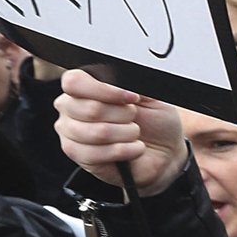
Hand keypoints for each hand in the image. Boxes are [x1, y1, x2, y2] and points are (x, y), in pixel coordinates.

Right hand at [54, 69, 188, 193]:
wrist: (165, 150)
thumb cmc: (155, 120)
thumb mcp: (150, 95)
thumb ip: (130, 83)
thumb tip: (120, 80)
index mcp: (86, 87)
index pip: (75, 82)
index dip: (105, 91)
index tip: (132, 98)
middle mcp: (72, 108)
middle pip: (91, 109)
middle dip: (124, 115)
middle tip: (134, 118)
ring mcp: (71, 133)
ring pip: (97, 133)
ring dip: (126, 134)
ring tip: (134, 133)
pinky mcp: (79, 156)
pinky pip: (95, 154)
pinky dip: (124, 151)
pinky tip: (132, 148)